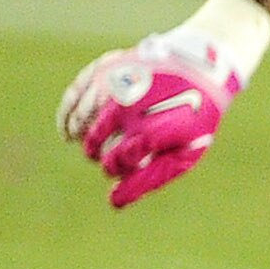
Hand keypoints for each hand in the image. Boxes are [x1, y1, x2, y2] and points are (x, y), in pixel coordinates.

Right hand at [59, 31, 249, 207]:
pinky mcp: (107, 66)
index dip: (113, 166)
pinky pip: (76, 92)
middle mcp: (131, 106)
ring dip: (79, 133)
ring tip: (87, 141)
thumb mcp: (182, 154)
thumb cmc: (190, 121)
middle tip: (102, 156)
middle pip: (95, 138)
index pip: (117, 159)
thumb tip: (114, 202)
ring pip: (82, 115)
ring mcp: (117, 83)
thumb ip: (149, 179)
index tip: (115, 168)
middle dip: (95, 152)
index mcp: (151, 130)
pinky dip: (67, 113)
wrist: (202, 68)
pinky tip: (69, 129)